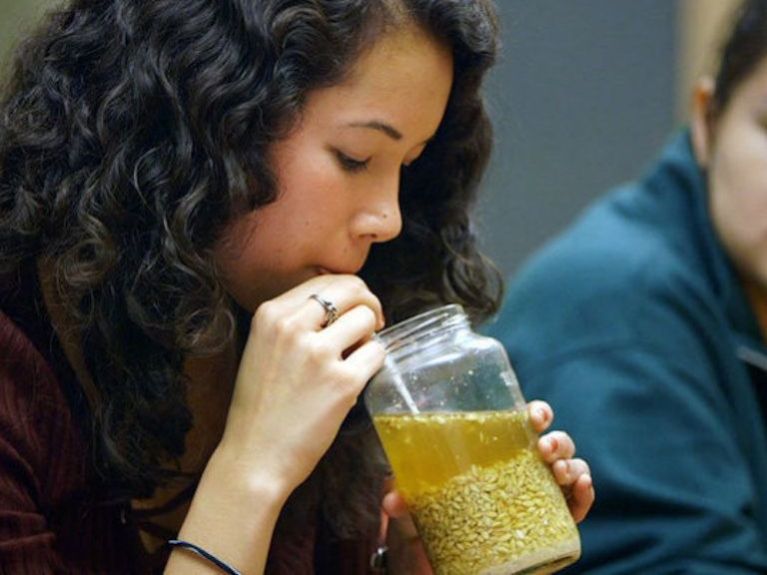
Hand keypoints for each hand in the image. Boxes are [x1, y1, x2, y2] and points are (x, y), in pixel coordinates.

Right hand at [215, 274, 386, 494]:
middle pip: (352, 289)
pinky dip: (374, 363)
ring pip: (367, 319)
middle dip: (368, 304)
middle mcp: (293, 327)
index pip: (325, 280)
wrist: (253, 458)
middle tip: (372, 325)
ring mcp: (318, 354)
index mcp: (270, 314)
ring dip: (370, 337)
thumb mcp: (263, 348)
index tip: (354, 310)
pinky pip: (377, 354)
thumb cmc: (259, 408)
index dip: (349, 292)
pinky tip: (358, 377)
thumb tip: (339, 303)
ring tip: (356, 358)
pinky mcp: (342, 383)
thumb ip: (294, 321)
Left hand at [381, 400, 593, 572]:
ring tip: (560, 472)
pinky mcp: (557, 520)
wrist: (453, 561)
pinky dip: (586, 493)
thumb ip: (409, 498)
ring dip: (573, 463)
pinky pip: (580, 504)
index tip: (533, 415)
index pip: (525, 423)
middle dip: (556, 439)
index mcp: (499, 451)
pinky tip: (582, 487)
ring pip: (572, 466)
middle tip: (543, 448)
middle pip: (554, 442)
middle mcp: (527, 466)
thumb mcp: (422, 506)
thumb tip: (392, 498)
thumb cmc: (442, 519)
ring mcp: (544, 492)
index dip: (536, 413)